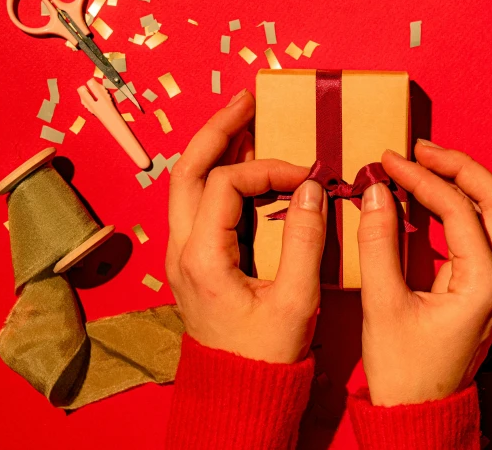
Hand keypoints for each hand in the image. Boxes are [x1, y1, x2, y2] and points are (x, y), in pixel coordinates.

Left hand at [166, 90, 327, 363]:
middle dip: (217, 131)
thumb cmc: (266, 353)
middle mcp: (181, 249)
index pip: (228, 185)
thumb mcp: (295, 300)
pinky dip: (216, 175)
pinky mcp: (193, 259)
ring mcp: (181, 253)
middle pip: (186, 170)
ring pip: (185, 184)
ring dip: (212, 149)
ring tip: (241, 121)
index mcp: (202, 257)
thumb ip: (305, 240)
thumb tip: (311, 188)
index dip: (269, 169)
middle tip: (246, 101)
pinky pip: (196, 203)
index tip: (308, 175)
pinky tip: (240, 166)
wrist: (240, 389)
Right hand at [358, 141, 491, 405]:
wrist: (419, 413)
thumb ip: (379, 243)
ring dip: (466, 183)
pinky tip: (432, 198)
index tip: (388, 160)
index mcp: (485, 284)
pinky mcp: (488, 290)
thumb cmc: (403, 370)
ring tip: (427, 163)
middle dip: (460, 167)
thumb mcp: (383, 304)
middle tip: (420, 149)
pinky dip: (461, 208)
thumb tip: (376, 190)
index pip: (458, 209)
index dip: (421, 178)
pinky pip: (485, 234)